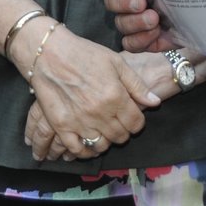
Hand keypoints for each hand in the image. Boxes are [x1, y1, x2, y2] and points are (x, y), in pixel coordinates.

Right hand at [16, 22, 159, 158]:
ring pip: (101, 145)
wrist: (50, 54)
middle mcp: (100, 113)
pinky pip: (77, 149)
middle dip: (123, 132)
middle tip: (118, 123)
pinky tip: (87, 145)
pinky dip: (85, 151)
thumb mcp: (117, 63)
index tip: (132, 118)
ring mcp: (80, 122)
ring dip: (106, 141)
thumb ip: (137, 85)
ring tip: (103, 132)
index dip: (137, 122)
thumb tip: (155, 102)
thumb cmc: (85, 54)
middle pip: (120, 136)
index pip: (136, 123)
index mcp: (116, 96)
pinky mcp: (62, 126)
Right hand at [98, 0, 177, 52]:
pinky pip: (129, 44)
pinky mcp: (140, 39)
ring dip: (135, 22)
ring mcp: (131, 19)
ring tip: (153, 19)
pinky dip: (140, 39)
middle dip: (124, 2)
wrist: (201, 8)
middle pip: (110, 0)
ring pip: (120, 22)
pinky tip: (155, 33)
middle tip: (141, 2)